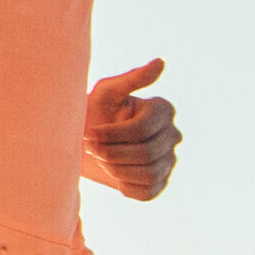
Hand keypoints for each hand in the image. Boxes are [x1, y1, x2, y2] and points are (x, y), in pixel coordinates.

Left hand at [83, 69, 179, 203]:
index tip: (90, 134)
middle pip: (146, 153)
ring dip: (116, 170)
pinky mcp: (160, 183)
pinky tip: (114, 174)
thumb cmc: (93, 112)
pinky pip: (148, 192)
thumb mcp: (106, 92)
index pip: (142, 129)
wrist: (82, 144)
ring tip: (101, 160)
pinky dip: (126, 186)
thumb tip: (161, 62)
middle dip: (112, 154)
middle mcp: (172, 135)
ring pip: (149, 174)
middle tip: (91, 149)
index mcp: (163, 110)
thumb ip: (132, 79)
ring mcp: (169, 160)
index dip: (113, 135)